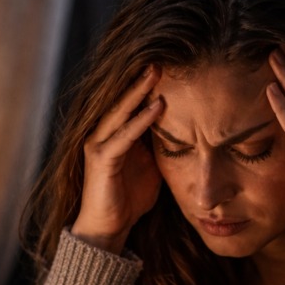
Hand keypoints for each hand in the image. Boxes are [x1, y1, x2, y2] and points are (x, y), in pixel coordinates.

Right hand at [71, 66, 163, 253]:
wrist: (109, 229)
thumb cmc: (129, 200)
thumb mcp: (151, 167)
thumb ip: (161, 148)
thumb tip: (185, 133)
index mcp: (115, 133)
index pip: (130, 102)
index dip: (146, 84)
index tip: (168, 64)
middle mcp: (102, 133)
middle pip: (123, 99)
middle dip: (141, 78)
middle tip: (161, 55)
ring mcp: (99, 145)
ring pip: (121, 111)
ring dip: (139, 91)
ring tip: (157, 71)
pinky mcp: (102, 160)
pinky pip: (124, 136)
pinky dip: (141, 120)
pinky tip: (158, 107)